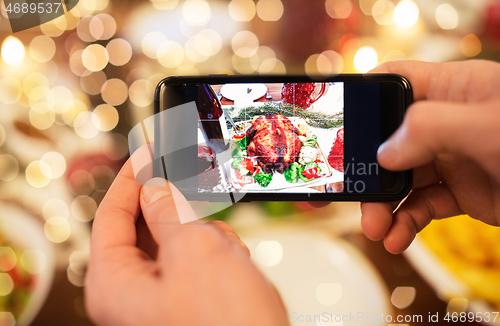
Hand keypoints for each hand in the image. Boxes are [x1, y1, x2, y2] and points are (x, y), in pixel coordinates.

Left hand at [84, 157, 287, 325]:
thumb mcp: (194, 252)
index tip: (148, 152)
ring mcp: (161, 301)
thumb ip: (167, 211)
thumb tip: (153, 186)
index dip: (131, 179)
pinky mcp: (188, 304)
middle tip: (201, 196)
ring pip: (179, 243)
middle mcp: (131, 295)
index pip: (111, 216)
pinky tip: (235, 271)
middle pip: (148, 229)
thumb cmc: (228, 324)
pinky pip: (197, 263)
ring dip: (206, 240)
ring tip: (228, 258)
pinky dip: (217, 257)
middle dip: (181, 215)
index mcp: (114, 284)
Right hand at [362, 60, 499, 253]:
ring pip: (400, 179)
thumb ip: (429, 127)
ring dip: (383, 206)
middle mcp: (444, 121)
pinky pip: (421, 205)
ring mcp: (450, 157)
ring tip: (377, 230)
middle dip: (367, 171)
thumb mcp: (488, 126)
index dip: (362, 101)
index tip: (336, 129)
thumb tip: (385, 153)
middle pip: (386, 140)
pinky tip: (398, 238)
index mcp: (450, 89)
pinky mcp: (459, 191)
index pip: (392, 83)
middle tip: (353, 198)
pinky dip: (405, 222)